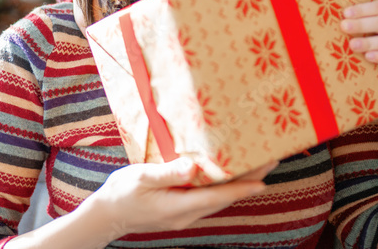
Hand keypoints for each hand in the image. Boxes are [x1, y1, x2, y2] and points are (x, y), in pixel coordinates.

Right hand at [83, 157, 275, 240]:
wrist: (106, 216)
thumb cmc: (121, 193)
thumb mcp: (141, 177)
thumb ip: (168, 172)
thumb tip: (193, 167)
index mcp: (177, 206)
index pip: (216, 197)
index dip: (240, 189)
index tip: (263, 181)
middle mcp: (186, 215)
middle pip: (223, 198)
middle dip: (248, 181)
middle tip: (270, 161)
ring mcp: (184, 216)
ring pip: (217, 200)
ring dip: (238, 184)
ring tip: (257, 166)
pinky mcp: (180, 212)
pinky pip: (207, 199)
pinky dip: (222, 187)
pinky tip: (228, 176)